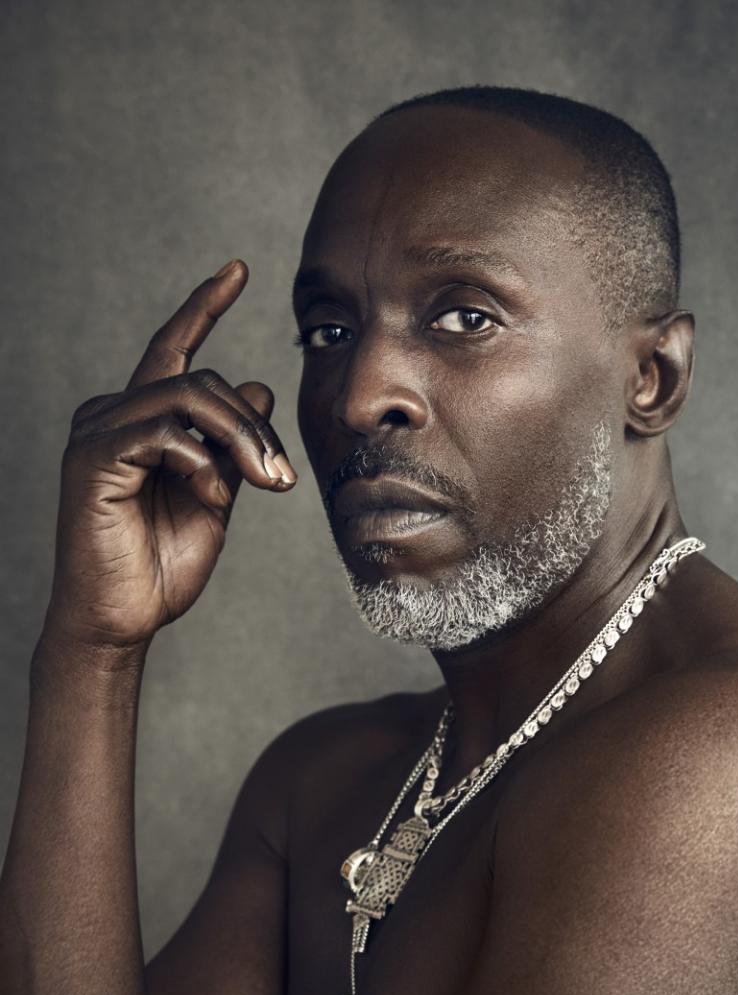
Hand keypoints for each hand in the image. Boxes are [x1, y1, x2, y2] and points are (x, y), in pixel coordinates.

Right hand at [44, 260, 296, 653]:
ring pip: (188, 398)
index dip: (203, 307)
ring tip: (259, 484)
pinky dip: (199, 461)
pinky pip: (164, 432)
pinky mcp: (92, 458)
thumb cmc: (161, 565)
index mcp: (141, 422)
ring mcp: (97, 433)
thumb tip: (259, 386)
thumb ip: (233, 446)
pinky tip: (207, 494)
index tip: (236, 268)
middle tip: (280, 478)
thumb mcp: (216, 498)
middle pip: (200, 380)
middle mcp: (113, 416)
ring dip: (239, 440)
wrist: (124, 619)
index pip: (174, 351)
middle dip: (254, 425)